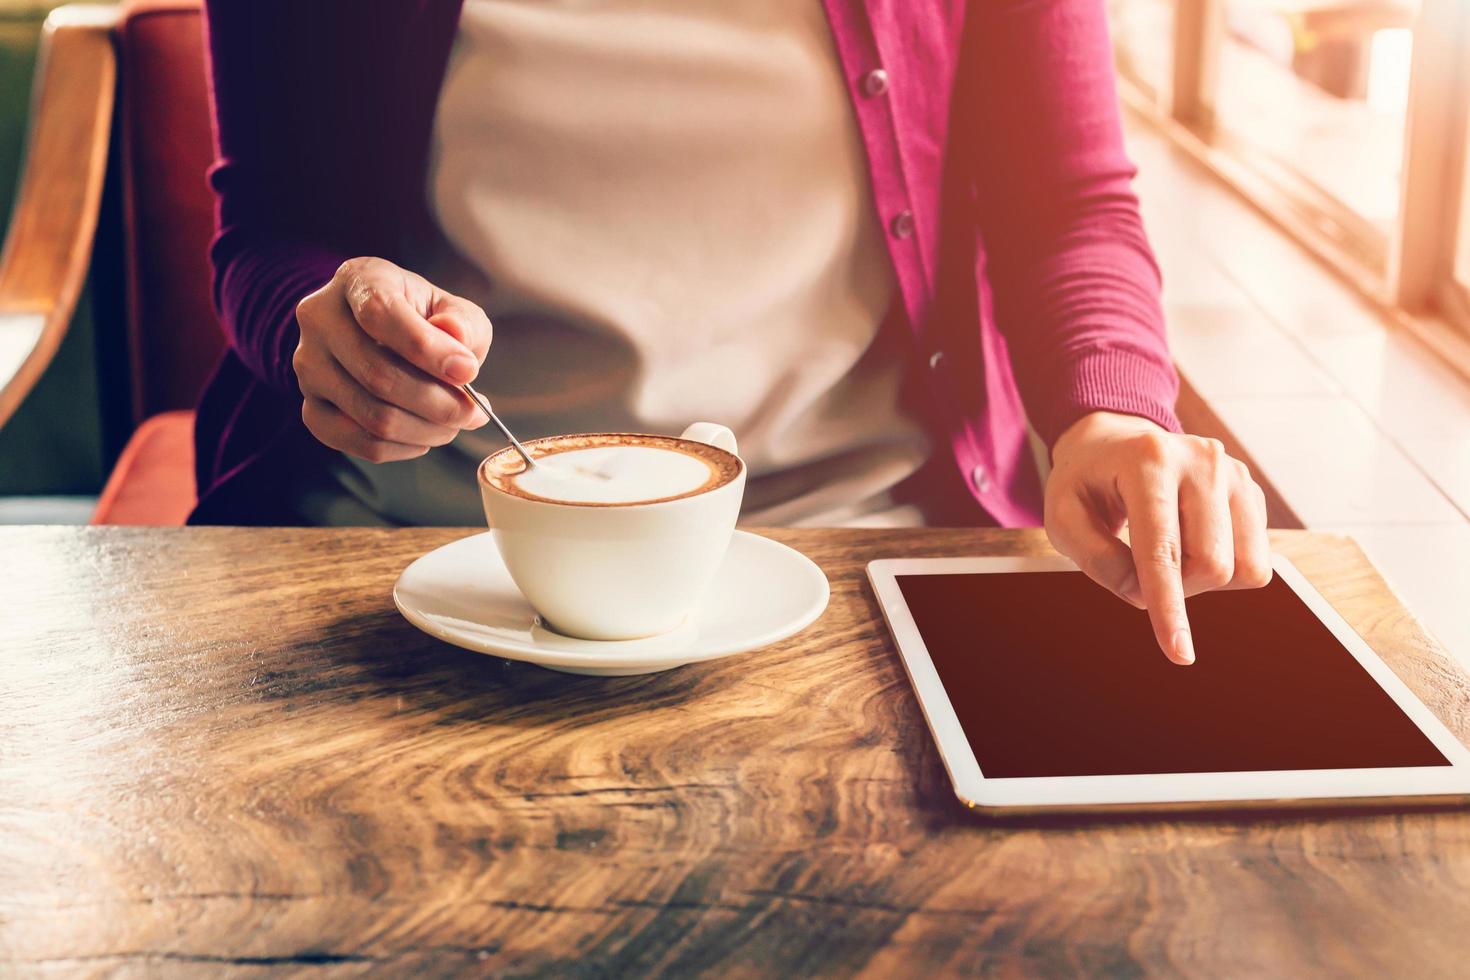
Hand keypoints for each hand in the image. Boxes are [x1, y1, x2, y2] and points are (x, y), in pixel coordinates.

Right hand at [293, 257, 491, 461]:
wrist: (379, 336)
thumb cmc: (421, 319)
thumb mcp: (450, 307)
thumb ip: (462, 322)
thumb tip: (456, 340)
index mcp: (357, 280)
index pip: (380, 315)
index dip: (427, 349)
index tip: (468, 371)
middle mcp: (320, 320)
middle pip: (379, 376)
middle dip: (440, 403)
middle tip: (474, 411)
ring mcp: (309, 367)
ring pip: (373, 417)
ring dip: (428, 430)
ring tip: (455, 422)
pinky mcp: (311, 409)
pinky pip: (361, 443)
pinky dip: (404, 448)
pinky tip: (426, 435)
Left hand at [1044, 411, 1271, 664]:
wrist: (1115, 441)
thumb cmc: (1086, 482)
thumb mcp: (1063, 517)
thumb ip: (1095, 559)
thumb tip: (1142, 594)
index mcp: (1147, 460)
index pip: (1162, 549)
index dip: (1168, 606)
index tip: (1179, 653)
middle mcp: (1200, 460)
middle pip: (1211, 565)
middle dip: (1176, 589)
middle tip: (1140, 568)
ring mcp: (1232, 472)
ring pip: (1241, 568)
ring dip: (1199, 581)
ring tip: (1166, 551)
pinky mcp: (1250, 489)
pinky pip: (1255, 561)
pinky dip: (1221, 569)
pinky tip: (1189, 543)